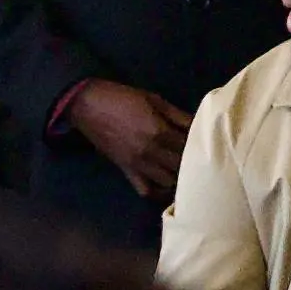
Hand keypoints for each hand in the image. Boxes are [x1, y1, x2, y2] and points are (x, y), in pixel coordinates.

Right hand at [64, 79, 192, 200]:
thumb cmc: (122, 98)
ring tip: (181, 169)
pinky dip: (157, 191)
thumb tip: (197, 125)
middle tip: (195, 156)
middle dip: (190, 161)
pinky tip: (163, 183)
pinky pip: (145, 190)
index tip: (202, 142)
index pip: (188, 145)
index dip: (197, 144)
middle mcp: (151, 151)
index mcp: (159, 131)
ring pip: (167, 182)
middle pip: (181, 165)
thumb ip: (177, 115)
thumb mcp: (154, 99)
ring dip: (177, 176)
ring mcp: (138, 164)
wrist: (89, 105)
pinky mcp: (126, 170)